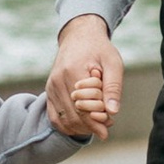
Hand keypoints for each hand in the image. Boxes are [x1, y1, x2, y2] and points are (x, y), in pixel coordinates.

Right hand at [48, 14, 125, 140]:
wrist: (79, 36)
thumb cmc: (99, 49)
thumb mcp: (113, 63)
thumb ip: (113, 87)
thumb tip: (113, 111)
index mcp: (73, 72)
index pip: (83, 108)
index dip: (96, 122)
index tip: (109, 127)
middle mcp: (57, 81)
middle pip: (73, 116)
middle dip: (90, 126)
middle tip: (107, 126)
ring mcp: (51, 86)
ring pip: (63, 119)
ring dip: (81, 127)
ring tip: (97, 124)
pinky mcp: (49, 90)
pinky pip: (54, 116)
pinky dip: (67, 125)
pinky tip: (82, 125)